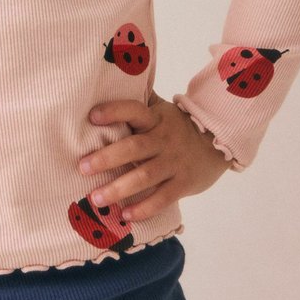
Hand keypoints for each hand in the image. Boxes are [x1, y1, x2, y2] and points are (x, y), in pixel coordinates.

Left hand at [78, 93, 232, 221]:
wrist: (217, 143)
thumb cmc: (176, 126)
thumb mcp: (161, 109)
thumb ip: (139, 103)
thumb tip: (110, 83)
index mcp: (155, 119)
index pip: (134, 110)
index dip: (114, 111)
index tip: (92, 116)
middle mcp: (163, 139)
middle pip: (134, 148)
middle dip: (107, 158)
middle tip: (82, 167)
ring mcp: (174, 163)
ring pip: (145, 177)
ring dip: (119, 189)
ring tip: (95, 199)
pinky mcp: (183, 184)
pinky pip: (162, 198)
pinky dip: (144, 208)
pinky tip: (125, 216)